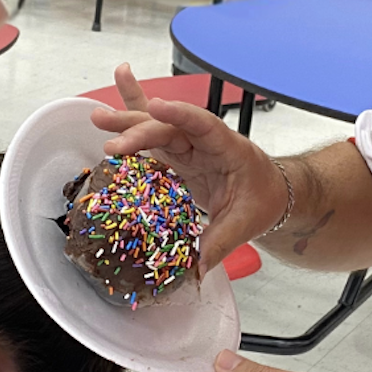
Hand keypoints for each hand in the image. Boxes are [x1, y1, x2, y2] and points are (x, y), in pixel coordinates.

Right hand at [90, 63, 286, 272]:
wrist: (272, 193)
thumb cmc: (264, 199)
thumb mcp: (245, 224)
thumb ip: (218, 244)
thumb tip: (195, 270)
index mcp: (229, 148)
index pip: (204, 126)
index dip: (181, 115)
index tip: (156, 108)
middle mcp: (205, 141)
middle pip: (171, 127)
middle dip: (140, 130)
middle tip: (111, 139)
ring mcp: (189, 146)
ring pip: (157, 127)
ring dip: (127, 121)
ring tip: (98, 117)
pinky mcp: (178, 155)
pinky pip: (154, 136)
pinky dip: (133, 121)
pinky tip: (115, 102)